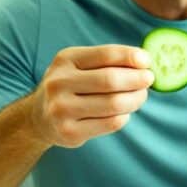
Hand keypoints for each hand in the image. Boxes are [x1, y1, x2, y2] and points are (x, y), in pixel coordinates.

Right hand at [28, 45, 154, 147]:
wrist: (38, 117)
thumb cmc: (71, 86)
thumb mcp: (80, 66)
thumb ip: (108, 62)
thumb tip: (144, 62)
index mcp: (65, 60)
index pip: (105, 54)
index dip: (130, 56)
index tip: (147, 61)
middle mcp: (59, 83)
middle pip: (110, 80)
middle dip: (137, 79)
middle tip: (148, 80)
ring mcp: (61, 109)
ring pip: (114, 104)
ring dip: (135, 99)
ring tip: (140, 96)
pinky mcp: (69, 132)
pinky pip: (110, 124)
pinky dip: (124, 117)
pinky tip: (124, 112)